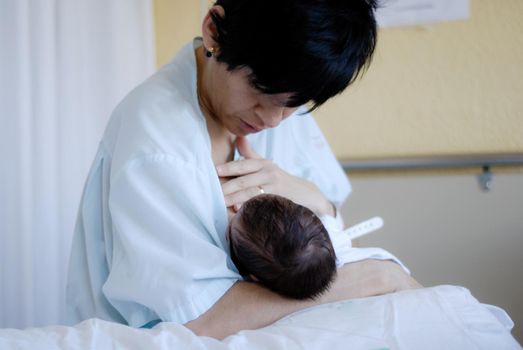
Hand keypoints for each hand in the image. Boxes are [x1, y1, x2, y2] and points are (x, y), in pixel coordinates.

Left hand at [216, 136, 334, 215]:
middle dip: (228, 187)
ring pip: (252, 193)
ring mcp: (275, 188)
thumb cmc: (278, 178)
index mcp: (263, 164)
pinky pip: (262, 204)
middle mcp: (269, 174)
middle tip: (213, 191)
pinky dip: (250, 207)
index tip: (215, 170)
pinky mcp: (279, 201)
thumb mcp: (265, 164)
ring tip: (222, 202)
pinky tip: (239, 211)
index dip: (229, 168)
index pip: (244, 165)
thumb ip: (249, 153)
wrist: (304, 193)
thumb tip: (238, 137)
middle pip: (245, 181)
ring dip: (236, 198)